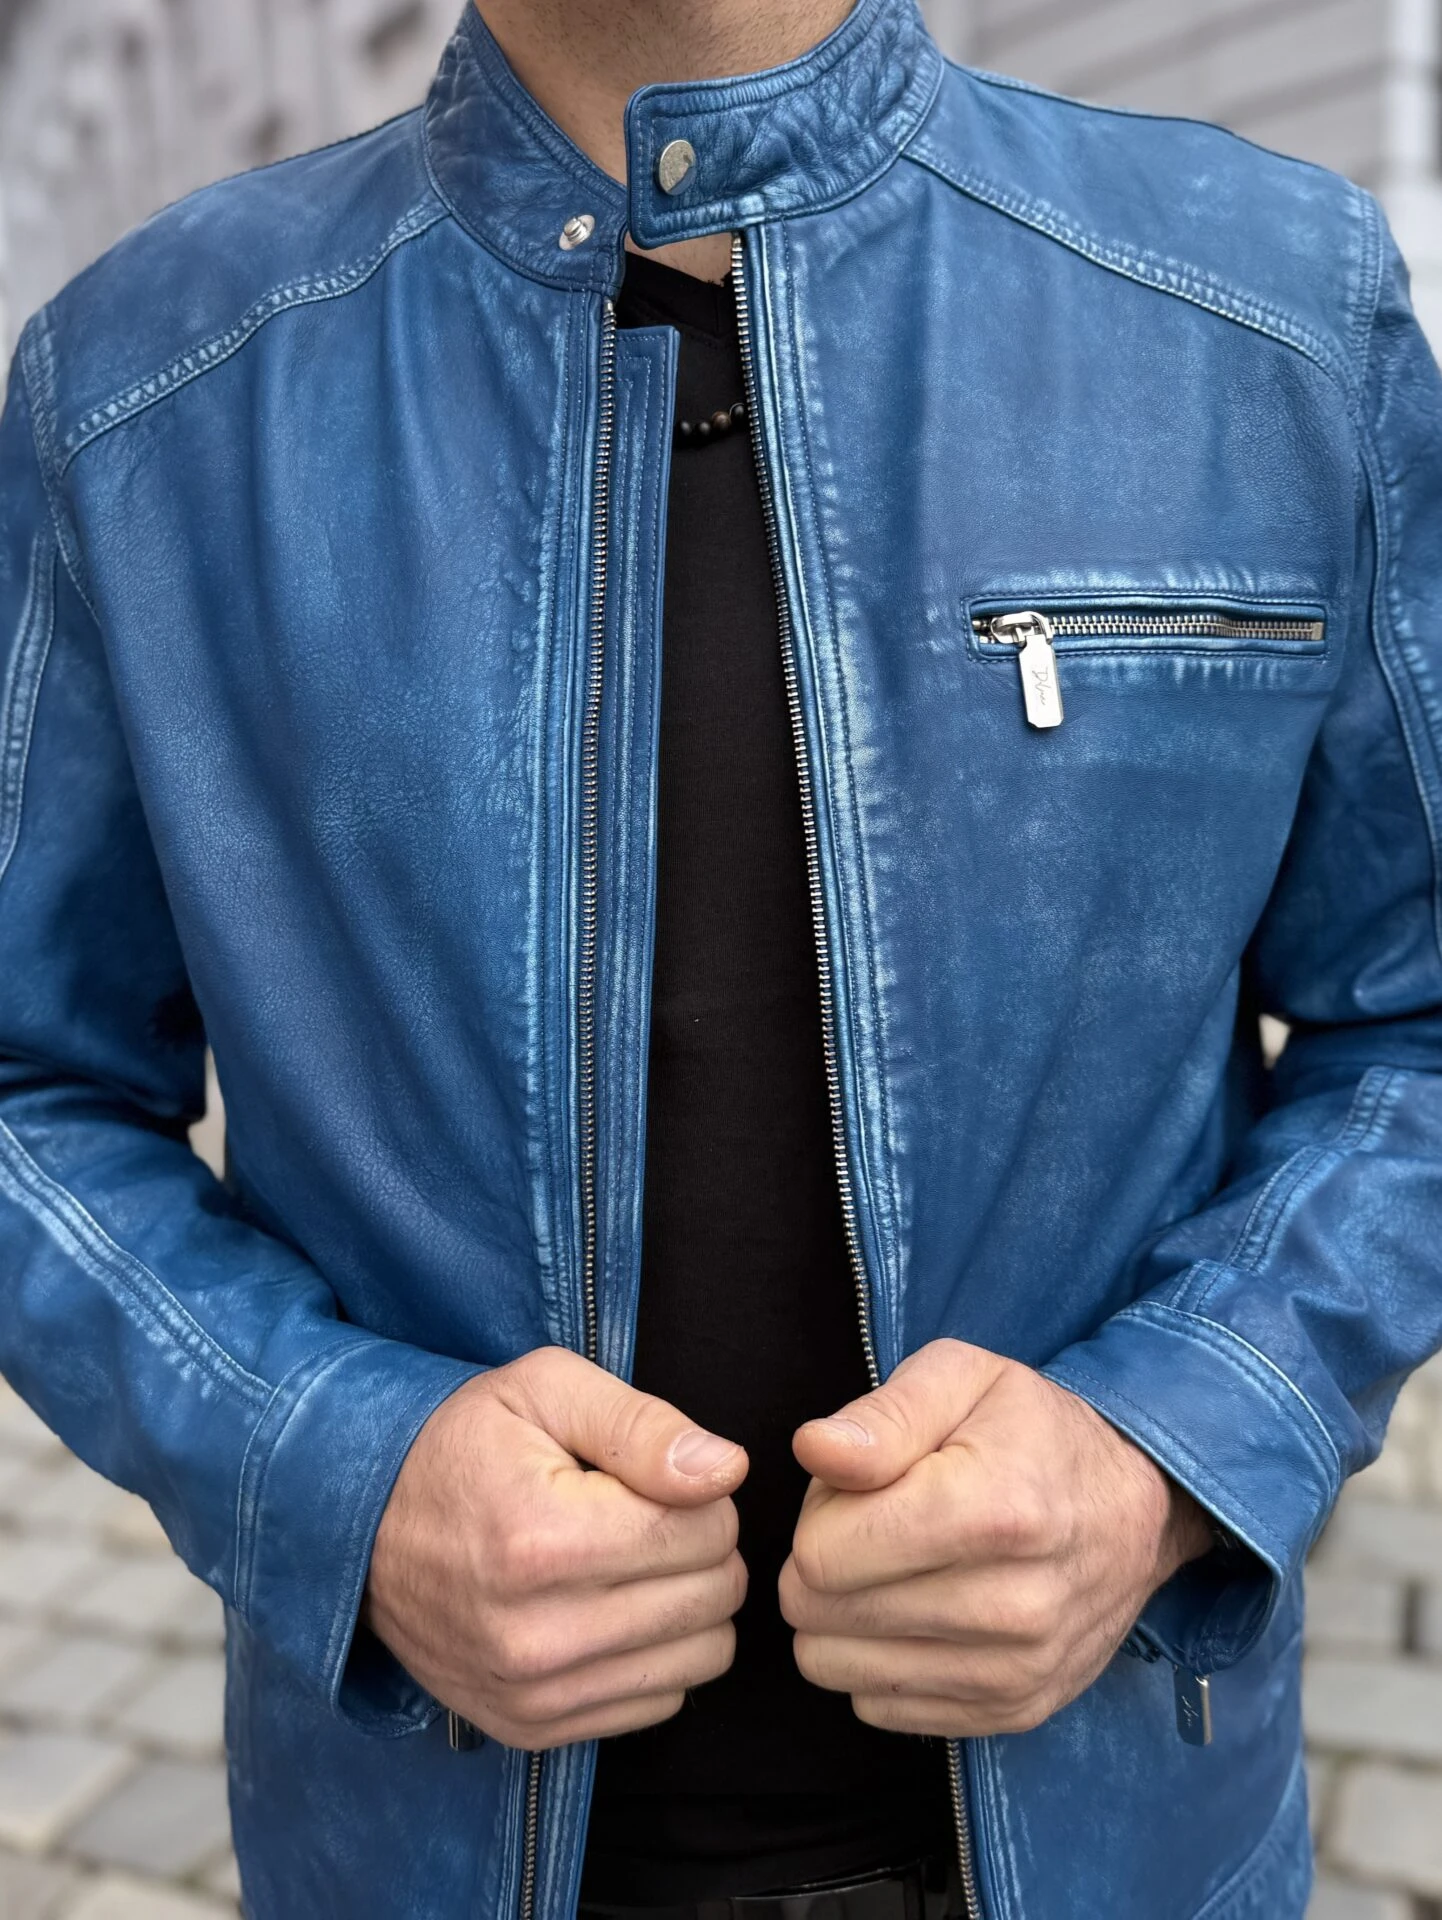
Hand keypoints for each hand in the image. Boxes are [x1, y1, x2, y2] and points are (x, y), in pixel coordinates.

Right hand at [365, 1347, 747, 1748]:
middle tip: (646, 1515)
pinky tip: (610, 1609)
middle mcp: (537, 1634)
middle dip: (701, 1545)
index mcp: (543, 1539)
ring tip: (633, 1561)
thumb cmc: (464, 1443)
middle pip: (712, 1596)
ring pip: (701, 1656)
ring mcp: (532, 1694)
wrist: (360, 1526)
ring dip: (687, 1603)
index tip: (652, 1480)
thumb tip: (728, 1471)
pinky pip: (660, 1703)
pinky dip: (655, 1654)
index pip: (706, 1531)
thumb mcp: (546, 1389)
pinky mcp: (531, 1730)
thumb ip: (644, 1426)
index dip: (699, 1493)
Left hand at [780, 1339, 1211, 1736]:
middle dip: (825, 1561)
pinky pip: (878, 1707)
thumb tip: (814, 1449)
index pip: (823, 1554)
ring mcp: (1016, 1671)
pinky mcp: (1013, 1713)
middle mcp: (1012, 1607)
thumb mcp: (962, 1378)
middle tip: (876, 1524)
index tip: (860, 1488)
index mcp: (993, 1510)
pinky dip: (879, 1659)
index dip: (821, 1511)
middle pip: (821, 1612)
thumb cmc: (1033, 1431)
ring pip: (836, 1668)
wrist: (1136, 1509)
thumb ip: (883, 1415)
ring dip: (844, 1616)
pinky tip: (920, 1612)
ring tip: (898, 1566)